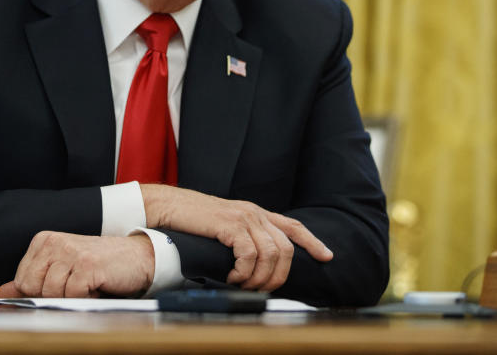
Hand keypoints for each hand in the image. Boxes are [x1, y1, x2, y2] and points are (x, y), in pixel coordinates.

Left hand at [0, 232, 153, 297]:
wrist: (136, 257)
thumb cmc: (98, 265)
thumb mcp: (61, 270)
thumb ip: (31, 281)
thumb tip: (1, 293)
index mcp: (43, 241)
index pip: (21, 281)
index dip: (39, 293)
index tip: (60, 286)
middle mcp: (54, 242)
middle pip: (33, 288)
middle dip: (54, 296)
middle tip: (75, 286)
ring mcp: (71, 252)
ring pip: (52, 293)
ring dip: (72, 298)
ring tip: (87, 285)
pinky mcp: (87, 265)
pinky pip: (73, 296)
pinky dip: (86, 298)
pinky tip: (97, 287)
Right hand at [140, 185, 332, 291]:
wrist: (170, 207)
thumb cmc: (194, 221)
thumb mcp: (226, 226)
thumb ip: (244, 236)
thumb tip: (258, 262)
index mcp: (257, 213)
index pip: (293, 227)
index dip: (313, 242)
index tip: (327, 256)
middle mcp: (255, 213)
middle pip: (286, 249)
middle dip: (279, 276)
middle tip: (262, 289)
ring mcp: (244, 217)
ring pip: (270, 254)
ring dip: (260, 278)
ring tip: (244, 285)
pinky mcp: (230, 224)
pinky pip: (249, 255)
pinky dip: (244, 272)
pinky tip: (233, 277)